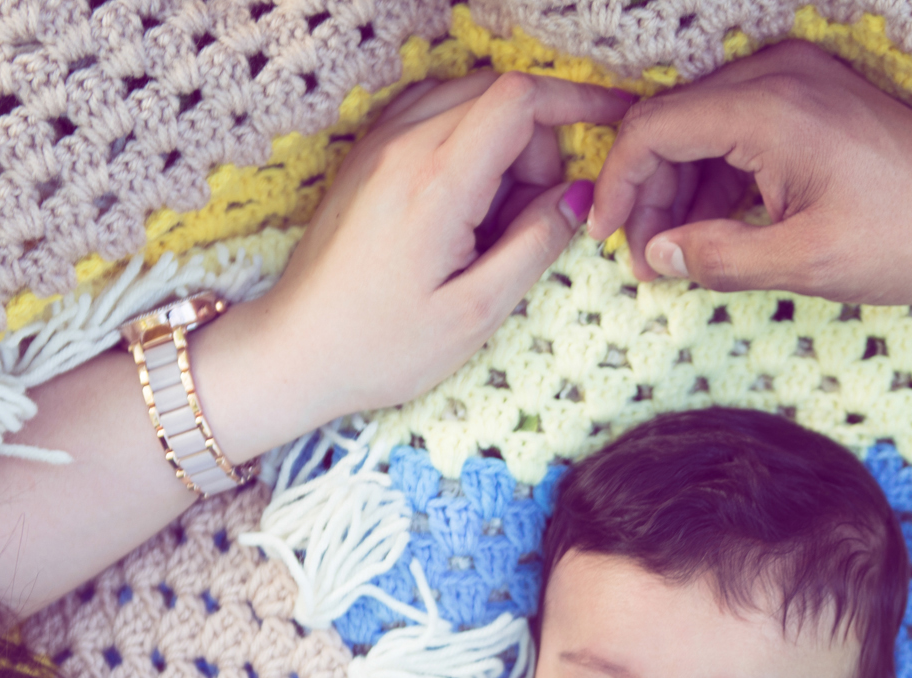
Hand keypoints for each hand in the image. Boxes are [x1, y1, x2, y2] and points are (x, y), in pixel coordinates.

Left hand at [201, 71, 634, 451]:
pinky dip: (467, 140)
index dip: (577, 101)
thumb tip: (578, 196)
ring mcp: (379, 144)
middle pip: (499, 94)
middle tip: (539, 214)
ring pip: (467, 99)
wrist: (296, 351)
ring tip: (498, 218)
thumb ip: (535, 244)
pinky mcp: (366, 156)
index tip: (615, 121)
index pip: (520, 98)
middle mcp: (403, 145)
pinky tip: (466, 203)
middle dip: (539, 140)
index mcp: (436, 181)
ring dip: (503, 140)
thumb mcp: (475, 312)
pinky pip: (433, 115)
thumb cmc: (380, 346)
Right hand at [587, 40, 911, 306]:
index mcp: (770, 107)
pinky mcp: (817, 97)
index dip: (618, 186)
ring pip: (705, 126)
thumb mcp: (808, 264)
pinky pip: (743, 127)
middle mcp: (780, 75)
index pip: (654, 128)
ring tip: (680, 255)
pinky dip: (722, 177)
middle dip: (649, 193)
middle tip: (646, 261)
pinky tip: (721, 231)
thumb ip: (719, 259)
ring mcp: (801, 80)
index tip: (606, 239)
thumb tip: (655, 257)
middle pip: (675, 123)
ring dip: (683, 189)